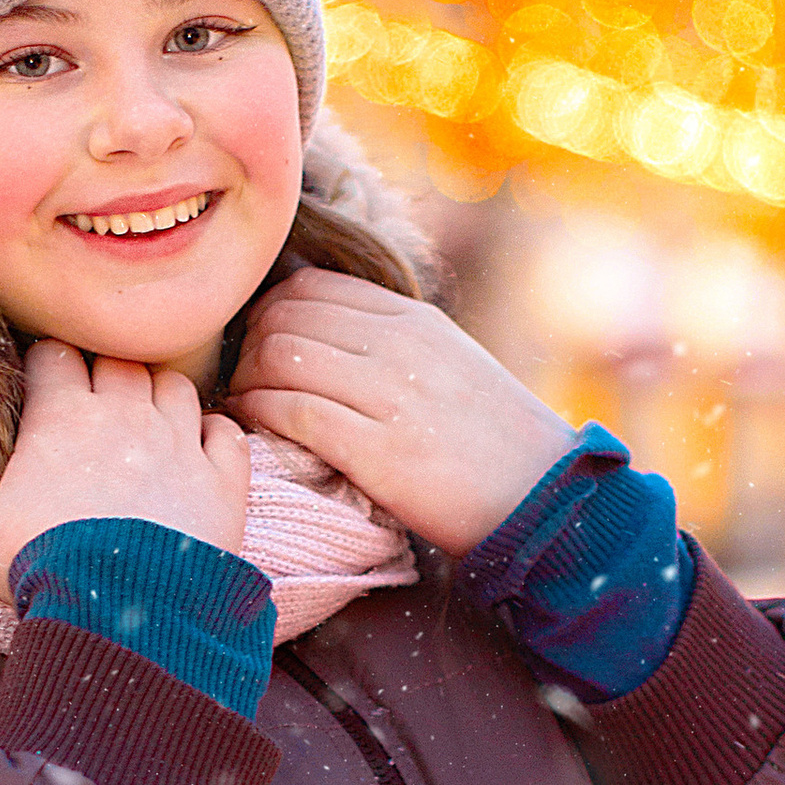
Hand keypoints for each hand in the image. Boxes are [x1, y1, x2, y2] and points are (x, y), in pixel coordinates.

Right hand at [0, 340, 251, 602]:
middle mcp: (125, 413)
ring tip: (147, 418)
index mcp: (62, 416)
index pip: (52, 356)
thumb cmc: (44, 565)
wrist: (130, 611)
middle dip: (104, 372)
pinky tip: (203, 449)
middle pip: (117, 362)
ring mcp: (180, 442)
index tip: (40, 380)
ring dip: (160, 394)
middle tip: (94, 401)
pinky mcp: (223, 479)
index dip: (45, 363)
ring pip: (175, 385)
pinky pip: (227, 434)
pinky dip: (216, 435)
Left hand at [223, 270, 576, 554]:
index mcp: (414, 321)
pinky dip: (258, 413)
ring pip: (281, 356)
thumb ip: (394, 342)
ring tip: (243, 405)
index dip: (271, 313)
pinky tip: (253, 426)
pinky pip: (292, 409)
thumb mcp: (450, 363)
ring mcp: (389, 395)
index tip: (262, 346)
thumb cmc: (492, 440)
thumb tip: (328, 333)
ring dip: (247, 380)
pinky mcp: (378, 449)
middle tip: (242, 379)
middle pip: (286, 317)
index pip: (313, 288)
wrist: (542, 496)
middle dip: (249, 346)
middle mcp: (400, 346)